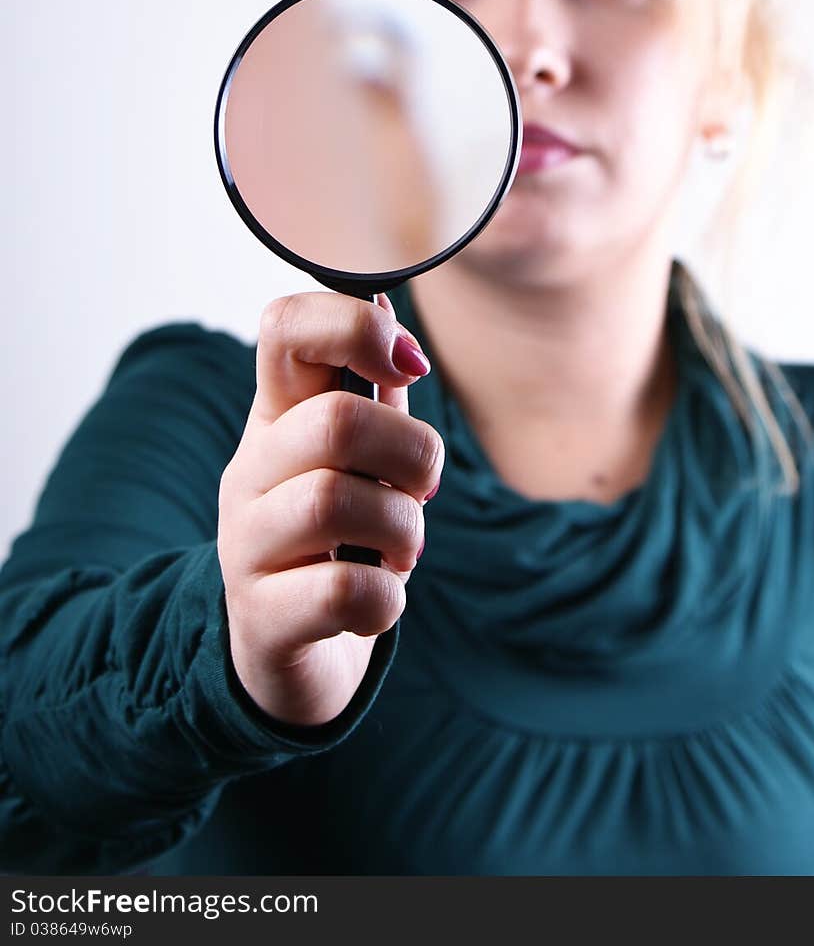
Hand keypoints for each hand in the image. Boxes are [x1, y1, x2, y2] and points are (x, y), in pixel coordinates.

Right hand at [217, 290, 442, 726]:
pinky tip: (377, 599)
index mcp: (277, 416)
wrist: (288, 655)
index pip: (282, 327)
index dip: (352, 325)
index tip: (406, 363)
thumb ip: (371, 392)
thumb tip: (386, 304)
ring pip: (334, 502)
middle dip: (411, 454)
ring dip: (402, 529)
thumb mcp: (353, 459)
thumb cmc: (334, 540)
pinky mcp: (261, 620)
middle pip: (334, 421)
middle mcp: (250, 471)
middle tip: (422, 488)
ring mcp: (245, 546)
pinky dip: (385, 599)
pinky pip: (342, 594)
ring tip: (400, 551)